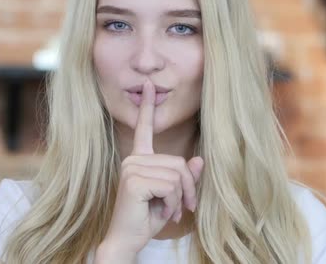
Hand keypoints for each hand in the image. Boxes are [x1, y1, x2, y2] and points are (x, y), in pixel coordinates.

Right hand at [100, 80, 203, 258]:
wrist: (127, 241)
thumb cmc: (147, 218)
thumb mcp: (173, 196)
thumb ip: (184, 177)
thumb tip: (198, 160)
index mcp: (140, 158)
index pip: (145, 129)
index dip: (147, 107)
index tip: (148, 85)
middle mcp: (134, 159)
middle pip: (180, 162)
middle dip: (188, 189)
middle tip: (184, 208)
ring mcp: (132, 167)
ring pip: (177, 175)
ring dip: (179, 199)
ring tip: (169, 211)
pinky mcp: (134, 179)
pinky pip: (171, 186)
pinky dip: (173, 203)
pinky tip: (161, 213)